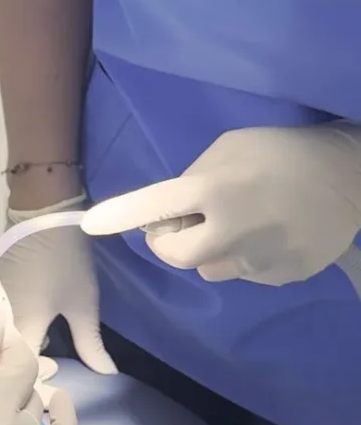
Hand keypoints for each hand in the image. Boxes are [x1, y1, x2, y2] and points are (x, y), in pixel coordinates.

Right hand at [0, 201, 116, 374]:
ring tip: (31, 361)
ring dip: (9, 352)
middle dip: (19, 371)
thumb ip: (91, 344)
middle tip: (42, 378)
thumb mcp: (83, 304)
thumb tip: (106, 375)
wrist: (41, 215)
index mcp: (21, 328)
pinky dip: (3, 332)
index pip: (21, 371)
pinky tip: (17, 336)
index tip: (50, 393)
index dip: (35, 386)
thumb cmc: (66, 261)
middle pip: (2, 357)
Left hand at [81, 124, 360, 285]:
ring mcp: (258, 259)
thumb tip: (173, 209)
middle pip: (173, 255)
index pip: (153, 207)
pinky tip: (268, 233)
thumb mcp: (229, 148)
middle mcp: (230, 230)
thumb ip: (194, 179)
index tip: (90, 225)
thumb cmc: (281, 150)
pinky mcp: (282, 276)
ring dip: (208, 250)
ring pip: (209, 268)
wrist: (351, 176)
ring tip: (237, 223)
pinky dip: (244, 257)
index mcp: (213, 189)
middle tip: (182, 221)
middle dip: (168, 241)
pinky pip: (245, 273)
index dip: (119, 215)